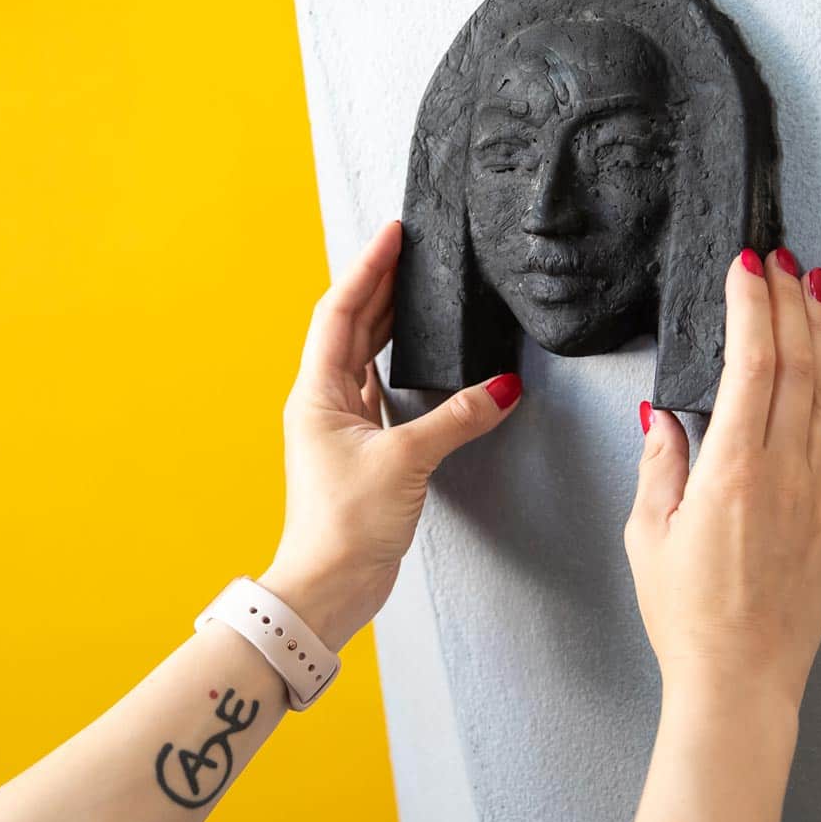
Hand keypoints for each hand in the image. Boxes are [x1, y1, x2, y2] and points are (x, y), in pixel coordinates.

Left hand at [261, 219, 521, 649]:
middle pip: (352, 328)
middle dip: (381, 287)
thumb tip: (502, 389)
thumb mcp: (407, 461)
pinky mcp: (362, 452)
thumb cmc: (346, 525)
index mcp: (318, 393)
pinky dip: (400, 368)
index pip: (342, 312)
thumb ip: (457, 418)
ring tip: (417, 289)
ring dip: (388, 323)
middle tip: (411, 251)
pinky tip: (421, 357)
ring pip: (365, 358)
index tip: (393, 235)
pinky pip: (380, 393)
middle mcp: (323, 403)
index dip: (368, 270)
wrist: (328, 587)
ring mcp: (340, 428)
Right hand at [624, 249, 820, 714]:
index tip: (742, 267)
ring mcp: (815, 492)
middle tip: (777, 257)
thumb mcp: (648, 536)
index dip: (749, 308)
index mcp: (727, 472)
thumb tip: (662, 415)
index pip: (747, 366)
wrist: (739, 680)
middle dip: (784, 302)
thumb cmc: (686, 617)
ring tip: (815, 285)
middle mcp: (779, 473)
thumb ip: (659, 466)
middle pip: (791, 365)